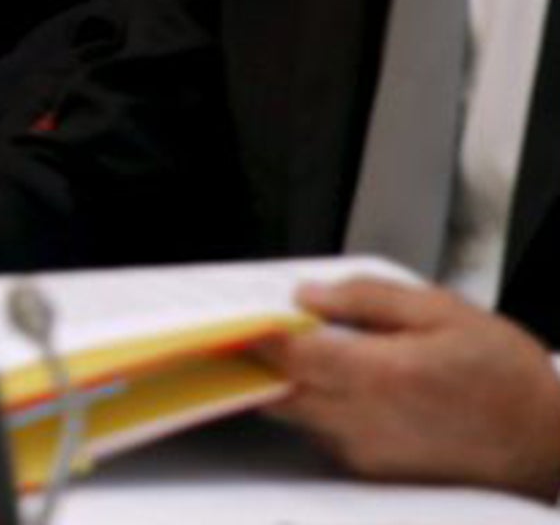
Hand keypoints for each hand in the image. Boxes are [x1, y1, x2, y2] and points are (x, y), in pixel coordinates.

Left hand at [265, 275, 559, 496]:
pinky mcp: (374, 469)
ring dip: (289, 384)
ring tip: (303, 351)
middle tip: (258, 330)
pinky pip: (323, 434)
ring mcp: (365, 450)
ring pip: (295, 415)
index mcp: (376, 374)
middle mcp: (362, 419)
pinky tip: (340, 384)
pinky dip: (317, 407)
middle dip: (262, 361)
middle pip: (277, 390)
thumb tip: (307, 295)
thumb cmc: (503, 375)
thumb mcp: (442, 311)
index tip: (236, 316)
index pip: (286, 355)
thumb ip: (366, 297)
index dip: (253, 334)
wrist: (548, 442)